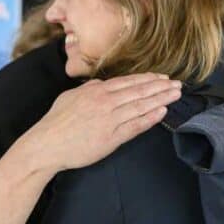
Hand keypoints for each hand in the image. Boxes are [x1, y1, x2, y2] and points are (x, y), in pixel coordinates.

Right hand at [22, 74, 181, 172]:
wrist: (46, 144)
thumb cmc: (55, 122)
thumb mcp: (70, 96)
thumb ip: (89, 88)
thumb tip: (101, 83)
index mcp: (96, 90)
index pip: (128, 82)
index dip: (148, 79)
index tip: (162, 78)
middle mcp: (105, 102)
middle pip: (139, 92)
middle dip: (161, 87)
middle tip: (177, 84)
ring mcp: (110, 120)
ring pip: (141, 106)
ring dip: (161, 99)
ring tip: (176, 95)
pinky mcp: (111, 138)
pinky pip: (135, 126)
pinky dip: (150, 118)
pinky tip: (163, 112)